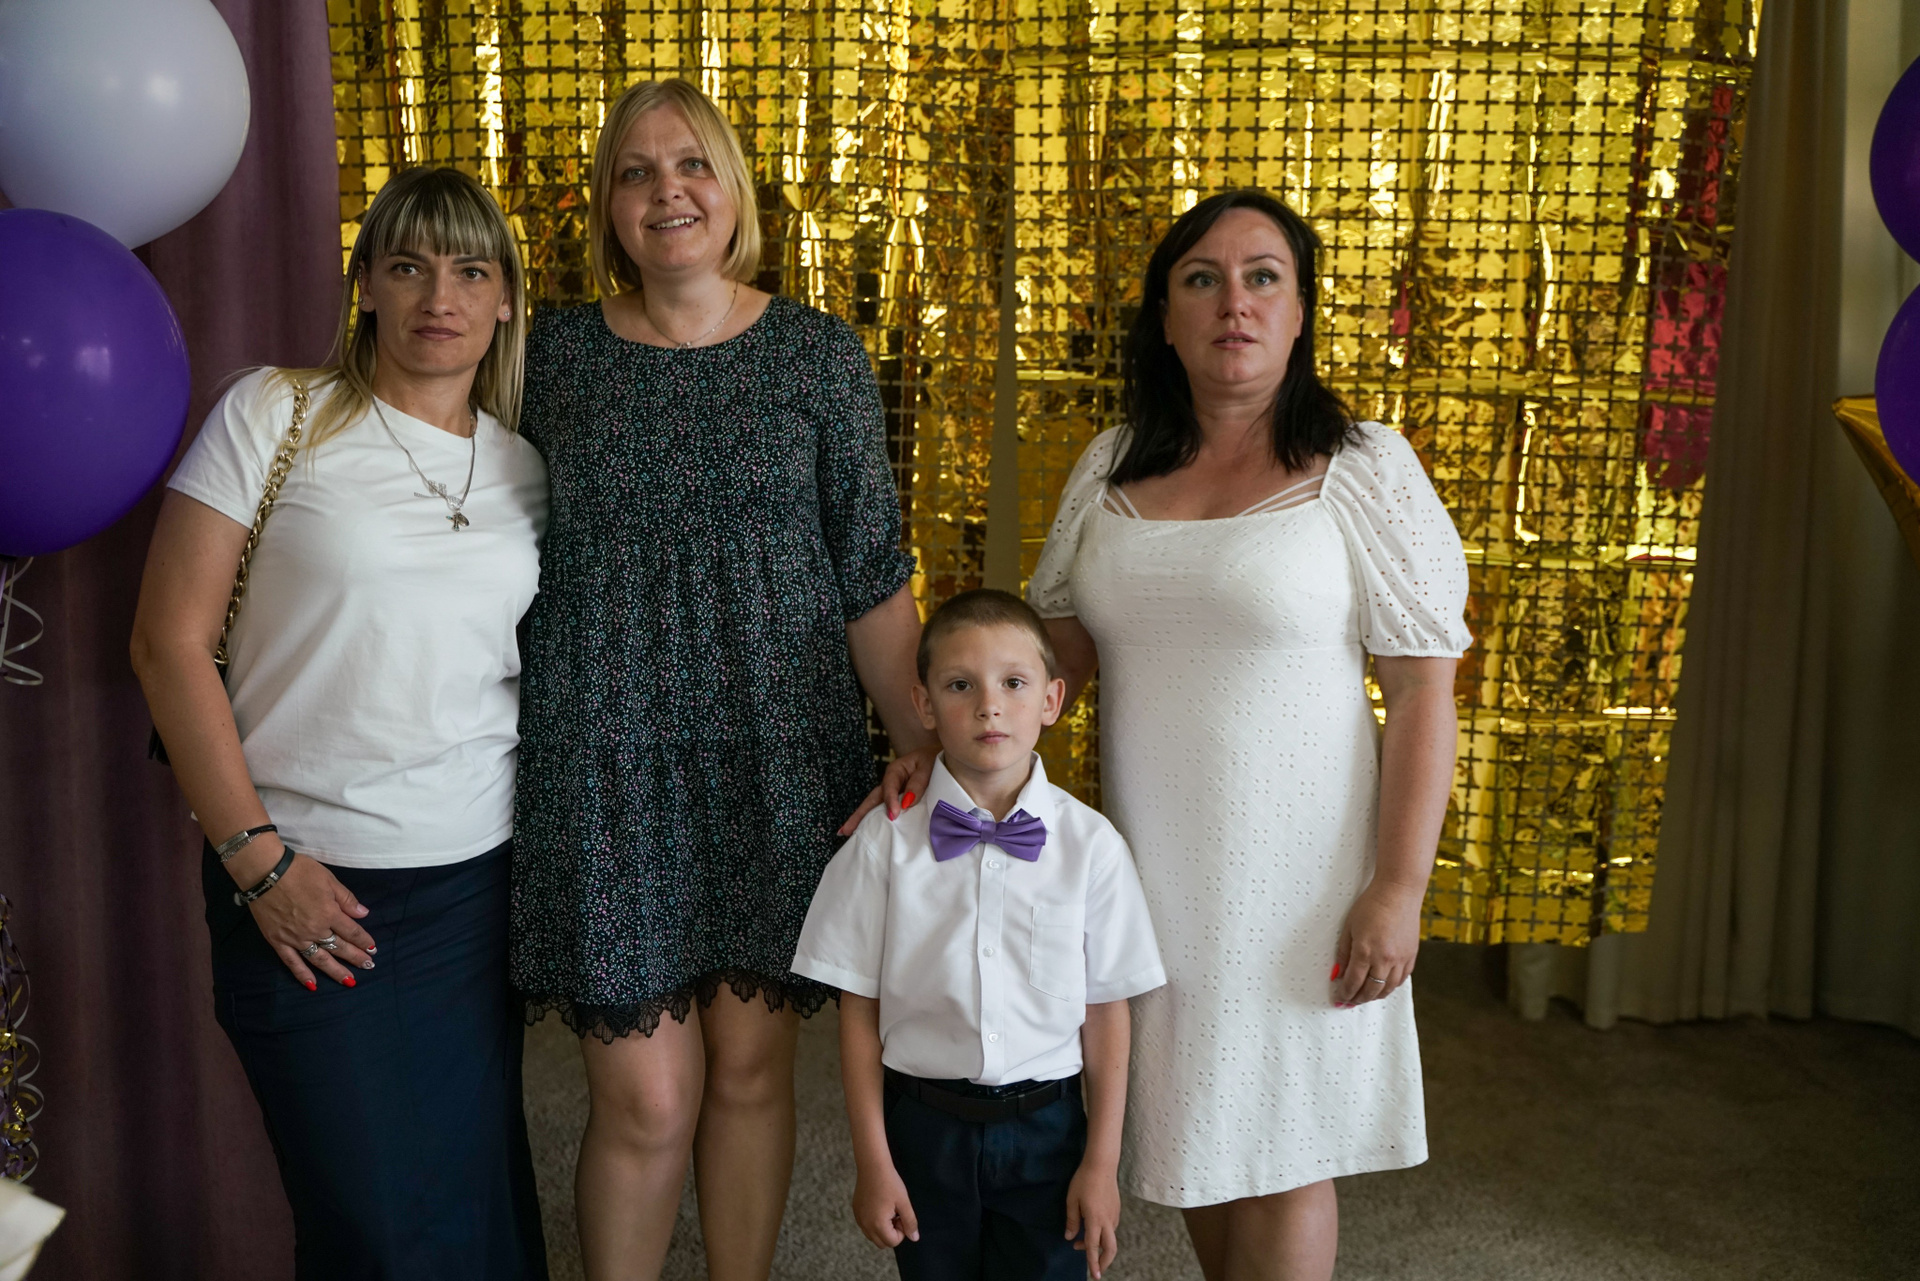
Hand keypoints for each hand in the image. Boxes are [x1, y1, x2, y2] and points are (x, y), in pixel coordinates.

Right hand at [237, 840, 376, 988]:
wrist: (266, 873)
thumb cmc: (300, 872)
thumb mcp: (329, 880)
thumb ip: (346, 899)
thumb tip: (363, 914)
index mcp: (329, 913)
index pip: (351, 932)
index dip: (363, 941)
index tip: (372, 949)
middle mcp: (315, 930)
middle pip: (339, 947)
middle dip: (356, 957)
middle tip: (369, 965)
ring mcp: (296, 938)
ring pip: (320, 959)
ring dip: (336, 971)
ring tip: (349, 981)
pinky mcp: (278, 942)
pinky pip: (292, 962)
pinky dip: (302, 975)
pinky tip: (313, 985)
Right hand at [838, 745, 937, 835]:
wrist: (945, 758)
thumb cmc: (937, 760)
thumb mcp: (928, 767)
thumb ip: (918, 783)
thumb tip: (905, 803)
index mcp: (896, 770)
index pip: (889, 787)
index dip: (890, 801)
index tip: (893, 815)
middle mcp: (891, 782)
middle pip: (872, 799)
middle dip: (859, 814)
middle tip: (845, 830)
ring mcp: (893, 792)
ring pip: (875, 806)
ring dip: (862, 819)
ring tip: (847, 832)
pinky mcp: (899, 800)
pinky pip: (886, 810)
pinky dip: (876, 820)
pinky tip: (869, 831)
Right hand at [851, 1159, 918, 1248]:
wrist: (872, 1166)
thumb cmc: (890, 1183)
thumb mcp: (904, 1203)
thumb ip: (910, 1222)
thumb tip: (914, 1238)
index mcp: (877, 1224)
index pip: (893, 1242)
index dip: (901, 1231)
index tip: (901, 1214)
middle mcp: (865, 1225)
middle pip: (882, 1243)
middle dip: (891, 1233)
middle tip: (895, 1214)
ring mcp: (859, 1218)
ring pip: (873, 1236)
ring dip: (882, 1229)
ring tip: (888, 1210)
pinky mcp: (856, 1211)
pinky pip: (866, 1226)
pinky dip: (874, 1222)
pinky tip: (879, 1206)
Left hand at [1065, 1161, 1120, 1277]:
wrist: (1102, 1164)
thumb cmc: (1083, 1181)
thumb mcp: (1072, 1200)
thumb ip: (1072, 1221)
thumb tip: (1069, 1237)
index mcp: (1095, 1220)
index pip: (1093, 1247)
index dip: (1093, 1263)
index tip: (1094, 1276)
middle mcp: (1107, 1220)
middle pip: (1110, 1248)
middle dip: (1104, 1262)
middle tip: (1097, 1270)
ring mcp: (1114, 1215)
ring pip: (1110, 1238)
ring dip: (1099, 1245)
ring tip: (1081, 1241)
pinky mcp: (1117, 1210)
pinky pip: (1111, 1228)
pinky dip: (1102, 1234)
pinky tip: (1091, 1227)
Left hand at [1332, 877, 1423, 1006]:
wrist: (1399, 892)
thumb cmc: (1371, 904)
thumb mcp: (1349, 927)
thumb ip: (1344, 953)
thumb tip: (1337, 973)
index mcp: (1365, 951)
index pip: (1353, 982)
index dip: (1345, 993)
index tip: (1339, 998)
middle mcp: (1384, 959)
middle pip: (1370, 990)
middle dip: (1358, 999)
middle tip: (1349, 1002)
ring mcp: (1400, 959)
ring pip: (1387, 989)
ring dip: (1374, 996)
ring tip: (1364, 997)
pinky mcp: (1411, 956)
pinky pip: (1401, 980)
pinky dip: (1390, 987)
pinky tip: (1382, 987)